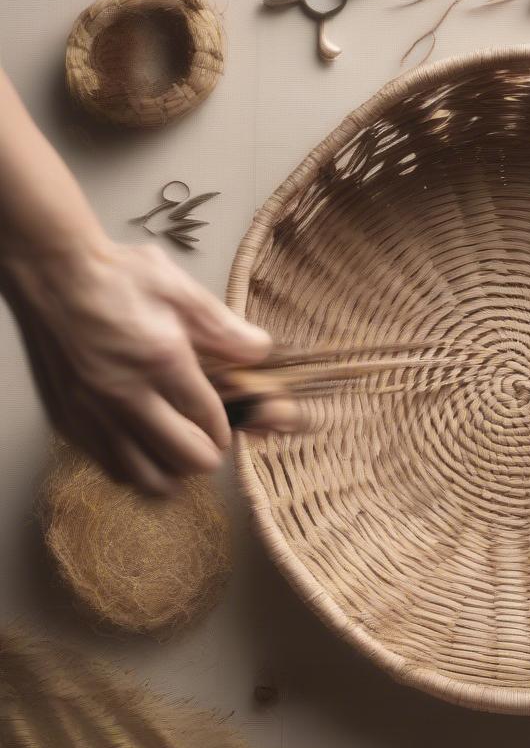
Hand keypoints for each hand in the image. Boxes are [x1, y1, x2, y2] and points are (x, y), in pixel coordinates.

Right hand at [1, 241, 271, 493]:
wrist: (52, 272)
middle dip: (207, 455)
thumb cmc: (117, 276)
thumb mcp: (182, 291)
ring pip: (144, 475)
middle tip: (210, 444)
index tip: (226, 428)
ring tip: (180, 456)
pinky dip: (134, 467)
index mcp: (162, 359)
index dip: (226, 430)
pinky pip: (108, 466)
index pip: (209, 419)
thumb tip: (259, 352)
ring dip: (172, 472)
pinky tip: (143, 450)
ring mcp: (92, 410)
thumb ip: (225, 328)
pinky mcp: (67, 419)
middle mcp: (125, 393)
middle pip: (184, 457)